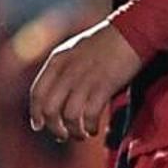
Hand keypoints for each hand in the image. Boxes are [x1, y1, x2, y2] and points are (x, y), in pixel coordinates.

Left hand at [28, 19, 141, 141]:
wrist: (132, 32)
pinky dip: (89, 126)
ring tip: (81, 134)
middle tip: (63, 136)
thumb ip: (63, 71)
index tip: (39, 126)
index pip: (37, 93)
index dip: (36, 113)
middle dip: (54, 127)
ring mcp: (85, 78)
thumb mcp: (75, 52)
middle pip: (50, 109)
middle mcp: (67, 70)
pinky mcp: (104, 86)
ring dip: (73, 131)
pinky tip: (93, 129)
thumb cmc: (105, 44)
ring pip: (69, 116)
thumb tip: (57, 98)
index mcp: (57, 60)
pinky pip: (89, 115)